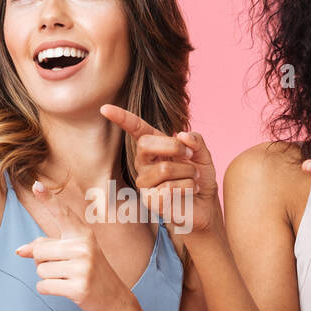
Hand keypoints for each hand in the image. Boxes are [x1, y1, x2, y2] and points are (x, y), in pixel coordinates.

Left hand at [14, 179, 136, 310]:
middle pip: (39, 249)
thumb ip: (47, 247)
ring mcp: (83, 267)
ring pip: (40, 269)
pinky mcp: (79, 287)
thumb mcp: (72, 254)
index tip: (36, 184)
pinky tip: (66, 290)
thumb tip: (20, 251)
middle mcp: (84, 247)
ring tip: (68, 278)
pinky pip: (44, 286)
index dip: (47, 199)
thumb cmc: (89, 272)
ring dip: (48, 277)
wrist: (114, 300)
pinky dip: (49, 290)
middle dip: (42, 261)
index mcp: (83, 234)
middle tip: (63, 268)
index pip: (62, 214)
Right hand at [99, 104, 217, 234]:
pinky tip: (188, 191)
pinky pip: (168, 188)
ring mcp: (144, 182)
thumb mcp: (202, 153)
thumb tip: (182, 135)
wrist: (205, 202)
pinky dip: (187, 187)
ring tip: (193, 179)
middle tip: (189, 156)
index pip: (135, 129)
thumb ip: (195, 141)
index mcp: (153, 146)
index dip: (121, 118)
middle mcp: (143, 162)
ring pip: (164, 168)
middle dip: (174, 146)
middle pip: (146, 144)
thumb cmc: (199, 175)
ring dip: (188, 172)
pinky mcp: (149, 200)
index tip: (105, 108)